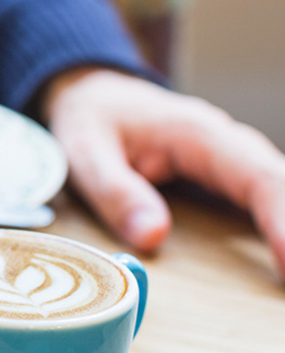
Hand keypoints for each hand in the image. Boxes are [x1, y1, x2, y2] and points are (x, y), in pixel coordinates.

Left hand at [43, 67, 284, 276]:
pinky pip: (265, 197)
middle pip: (282, 186)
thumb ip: (116, 193)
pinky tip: (281, 257)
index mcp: (198, 135)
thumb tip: (154, 237)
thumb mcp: (86, 153)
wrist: (94, 95)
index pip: (258, 179)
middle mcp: (227, 143)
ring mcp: (232, 158)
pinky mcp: (227, 174)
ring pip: (279, 190)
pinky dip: (278, 224)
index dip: (283, 222)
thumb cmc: (92, 120)